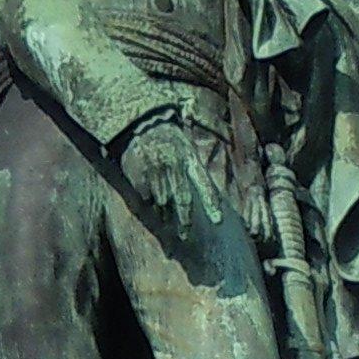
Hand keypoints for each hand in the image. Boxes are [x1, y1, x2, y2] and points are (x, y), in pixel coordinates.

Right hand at [120, 111, 207, 235]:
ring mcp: (157, 169)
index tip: (218, 221)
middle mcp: (175, 164)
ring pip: (163, 202)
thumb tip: (210, 195)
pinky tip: (148, 205)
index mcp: (190, 159)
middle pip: (182, 199)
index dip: (211, 204)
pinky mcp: (139, 173)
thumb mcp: (188, 148)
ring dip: (164, 216)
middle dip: (184, 221)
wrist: (144, 121)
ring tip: (164, 224)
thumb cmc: (170, 139)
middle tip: (184, 236)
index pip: (204, 184)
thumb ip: (195, 170)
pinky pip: (145, 197)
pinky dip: (148, 203)